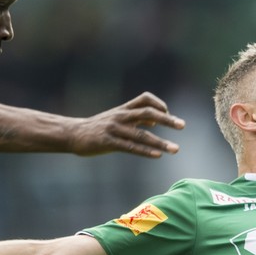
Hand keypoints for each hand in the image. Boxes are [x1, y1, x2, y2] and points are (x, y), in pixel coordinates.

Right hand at [70, 93, 184, 157]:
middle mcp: (121, 116)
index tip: (168, 113)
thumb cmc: (98, 127)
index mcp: (124, 109)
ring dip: (160, 142)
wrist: (73, 134)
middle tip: (182, 125)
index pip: (145, 98)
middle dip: (167, 120)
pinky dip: (145, 151)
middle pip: (148, 113)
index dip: (159, 104)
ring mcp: (115, 129)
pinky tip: (157, 156)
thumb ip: (137, 117)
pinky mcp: (108, 142)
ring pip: (141, 134)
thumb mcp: (117, 118)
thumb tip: (157, 119)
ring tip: (176, 149)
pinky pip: (130, 147)